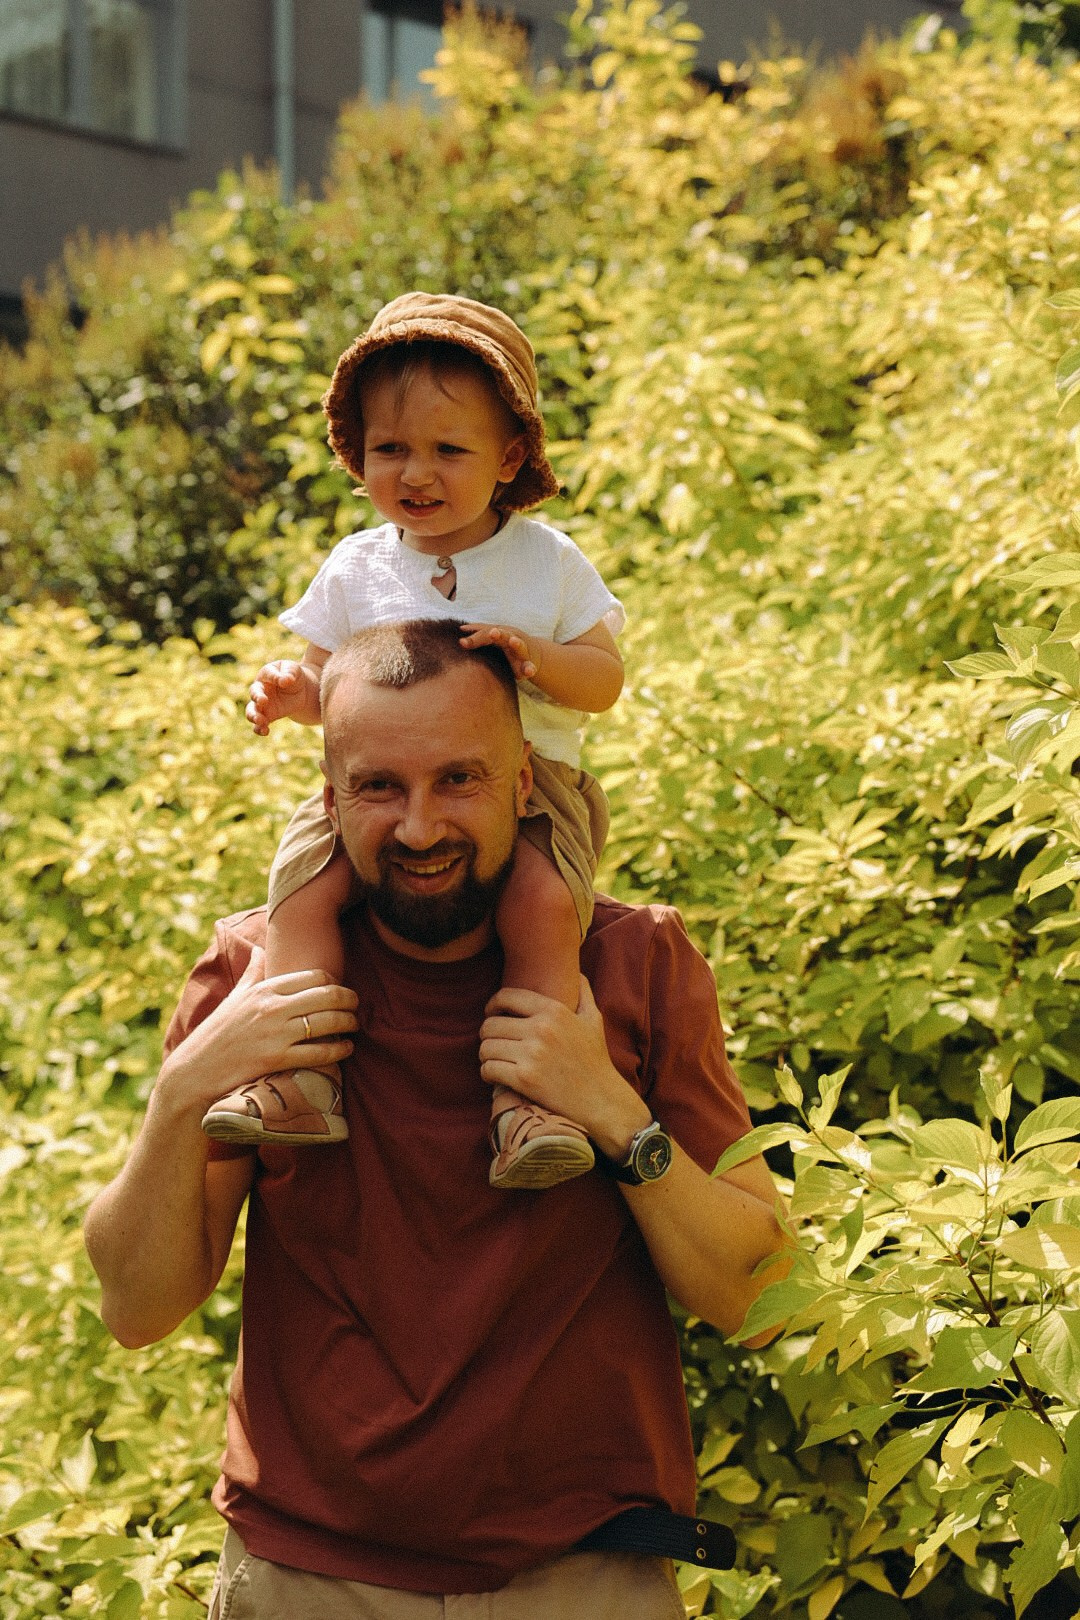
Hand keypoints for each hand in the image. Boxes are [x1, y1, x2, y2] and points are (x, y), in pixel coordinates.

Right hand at [158, 949, 358, 1116]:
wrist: (194, 1070)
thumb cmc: (217, 1033)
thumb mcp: (234, 998)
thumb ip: (252, 973)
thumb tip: (258, 949)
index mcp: (264, 989)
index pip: (314, 976)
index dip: (334, 981)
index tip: (341, 989)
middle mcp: (272, 1007)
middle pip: (327, 995)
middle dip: (349, 1000)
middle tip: (356, 1006)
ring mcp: (275, 1034)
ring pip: (328, 1022)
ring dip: (349, 1023)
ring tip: (354, 1025)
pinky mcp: (276, 1060)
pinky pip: (319, 1052)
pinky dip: (339, 1050)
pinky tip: (346, 1049)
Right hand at [246, 660, 307, 733]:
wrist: (299, 690)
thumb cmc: (293, 675)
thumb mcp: (293, 670)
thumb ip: (289, 673)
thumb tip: (285, 680)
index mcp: (266, 674)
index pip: (268, 674)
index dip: (274, 678)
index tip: (283, 681)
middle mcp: (261, 689)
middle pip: (254, 693)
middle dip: (257, 697)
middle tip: (263, 701)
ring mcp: (262, 704)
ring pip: (251, 711)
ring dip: (253, 716)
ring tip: (260, 720)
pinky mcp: (268, 716)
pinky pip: (259, 724)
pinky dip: (259, 729)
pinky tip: (265, 731)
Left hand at [459, 623, 542, 682]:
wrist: (533, 654)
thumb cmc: (507, 645)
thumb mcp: (495, 638)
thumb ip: (479, 633)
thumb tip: (460, 628)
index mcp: (501, 634)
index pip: (486, 634)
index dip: (475, 638)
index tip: (462, 643)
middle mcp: (512, 639)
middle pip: (504, 635)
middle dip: (499, 634)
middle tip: (493, 632)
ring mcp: (522, 651)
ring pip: (520, 646)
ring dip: (517, 643)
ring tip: (513, 640)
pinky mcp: (528, 665)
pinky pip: (529, 667)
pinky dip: (530, 668)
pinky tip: (530, 672)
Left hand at [478, 977, 651, 1158]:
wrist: (601, 1099)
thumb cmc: (596, 1059)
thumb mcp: (594, 1020)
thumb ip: (583, 992)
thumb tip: (575, 972)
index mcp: (554, 1010)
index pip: (506, 997)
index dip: (493, 1004)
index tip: (492, 1014)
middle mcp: (541, 1029)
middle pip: (490, 1024)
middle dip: (487, 1034)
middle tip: (494, 1042)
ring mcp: (532, 1054)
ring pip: (486, 1047)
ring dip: (486, 1054)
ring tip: (494, 1059)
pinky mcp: (525, 1079)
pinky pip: (488, 1069)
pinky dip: (487, 1073)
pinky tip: (495, 1075)